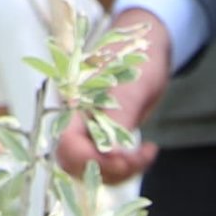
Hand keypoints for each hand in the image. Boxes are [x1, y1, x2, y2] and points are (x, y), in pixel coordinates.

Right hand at [55, 11, 172, 183]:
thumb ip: (118, 118)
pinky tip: (146, 152)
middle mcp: (77, 121)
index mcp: (75, 105)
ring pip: (93, 170)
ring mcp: (89, 130)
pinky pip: (107, 164)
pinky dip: (126, 167)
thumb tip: (109, 153)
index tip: (125, 157)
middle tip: (142, 157)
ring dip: (121, 172)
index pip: (68, 148)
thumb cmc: (138, 56)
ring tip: (147, 154)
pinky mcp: (103, 137)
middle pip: (77, 164)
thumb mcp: (132, 86)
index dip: (92, 161)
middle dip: (109, 170)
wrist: (147, 44)